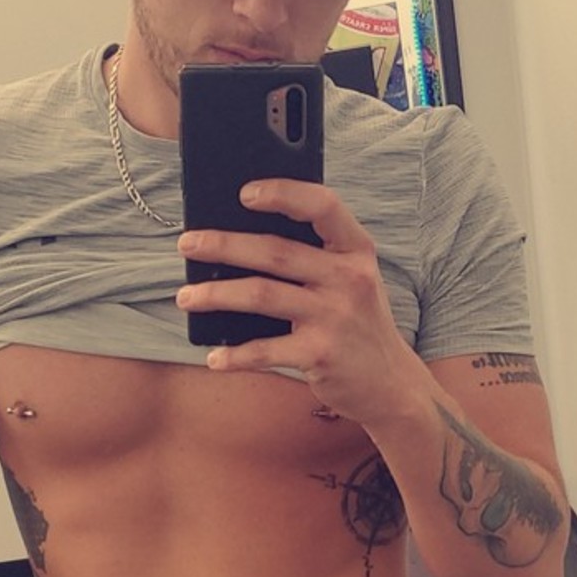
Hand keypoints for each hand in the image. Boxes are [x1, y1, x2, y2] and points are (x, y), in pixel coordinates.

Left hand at [176, 177, 418, 427]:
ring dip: (216, 295)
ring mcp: (335, 317)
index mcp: (356, 250)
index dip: (283, 193)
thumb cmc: (356, 323)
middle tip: (186, 244)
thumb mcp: (350, 281)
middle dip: (224, 245)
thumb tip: (239, 239)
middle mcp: (349, 279)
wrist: (390, 384)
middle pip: (275, 251)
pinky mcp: (321, 354)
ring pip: (262, 295)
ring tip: (186, 297)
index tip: (244, 192)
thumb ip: (314, 257)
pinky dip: (235, 355)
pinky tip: (213, 357)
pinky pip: (266, 351)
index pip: (322, 205)